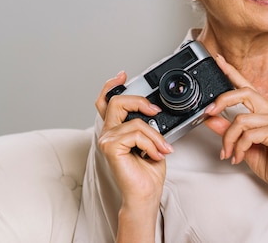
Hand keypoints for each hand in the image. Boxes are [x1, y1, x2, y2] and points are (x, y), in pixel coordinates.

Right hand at [95, 72, 173, 205]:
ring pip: (136, 122)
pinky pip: (136, 133)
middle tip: (155, 111)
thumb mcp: (152, 139)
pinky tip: (153, 154)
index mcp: (116, 128)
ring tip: (161, 149)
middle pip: (117, 102)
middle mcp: (108, 132)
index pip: (106, 102)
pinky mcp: (110, 147)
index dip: (111, 85)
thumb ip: (147, 123)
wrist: (146, 191)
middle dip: (140, 102)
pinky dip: (151, 143)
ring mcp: (107, 140)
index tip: (123, 75)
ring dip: (155, 136)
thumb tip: (155, 110)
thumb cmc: (148, 169)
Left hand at [204, 55, 267, 195]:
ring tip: (229, 153)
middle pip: (243, 93)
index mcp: (263, 109)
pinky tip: (240, 157)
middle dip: (221, 102)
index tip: (218, 60)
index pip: (245, 86)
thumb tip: (210, 118)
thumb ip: (227, 129)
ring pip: (240, 120)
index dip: (231, 72)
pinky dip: (239, 148)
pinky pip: (248, 134)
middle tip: (208, 113)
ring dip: (229, 140)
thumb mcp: (241, 143)